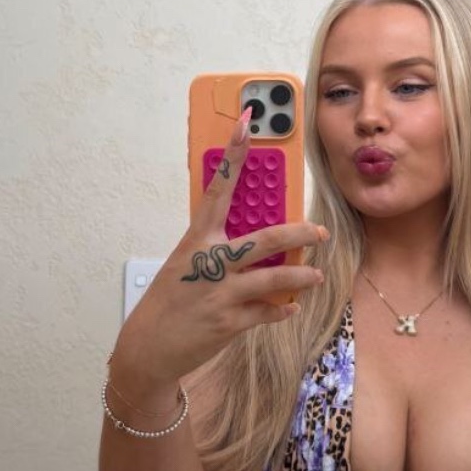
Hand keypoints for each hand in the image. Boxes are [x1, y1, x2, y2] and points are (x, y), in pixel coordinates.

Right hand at [115, 108, 326, 388]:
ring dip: (301, 278)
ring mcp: (221, 294)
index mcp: (196, 240)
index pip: (218, 188)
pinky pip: (267, 312)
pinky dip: (281, 310)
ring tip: (317, 276)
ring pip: (274, 280)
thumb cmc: (169, 300)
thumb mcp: (185, 264)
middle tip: (320, 232)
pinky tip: (290, 308)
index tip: (246, 123)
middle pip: (264, 241)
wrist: (149, 347)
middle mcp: (210, 263)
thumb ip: (216, 249)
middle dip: (298, 235)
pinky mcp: (230, 322)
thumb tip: (253, 240)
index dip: (233, 154)